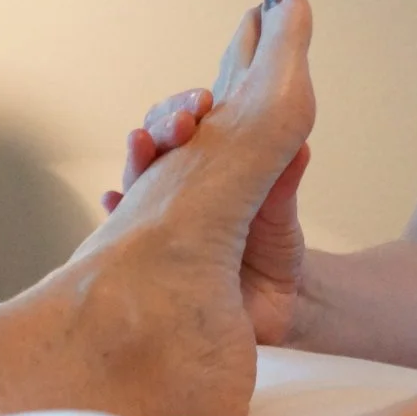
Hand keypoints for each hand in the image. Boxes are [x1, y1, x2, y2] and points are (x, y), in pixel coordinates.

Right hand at [100, 13, 312, 346]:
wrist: (267, 314)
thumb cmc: (274, 257)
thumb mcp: (283, 221)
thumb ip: (284, 190)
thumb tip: (302, 148)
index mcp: (216, 168)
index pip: (196, 125)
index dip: (191, 107)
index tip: (202, 101)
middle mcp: (183, 186)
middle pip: (162, 141)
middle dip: (165, 123)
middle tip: (180, 123)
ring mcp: (160, 216)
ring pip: (139, 175)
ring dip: (139, 156)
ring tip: (143, 145)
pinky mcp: (144, 253)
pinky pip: (121, 227)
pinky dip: (117, 211)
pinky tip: (114, 200)